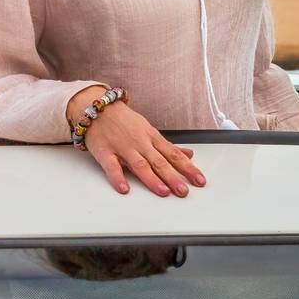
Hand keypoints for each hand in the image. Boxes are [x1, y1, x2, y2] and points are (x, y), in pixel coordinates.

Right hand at [68, 87, 205, 196]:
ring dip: (152, 179)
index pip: (173, 154)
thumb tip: (189, 154)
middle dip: (173, 177)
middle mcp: (140, 143)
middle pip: (159, 161)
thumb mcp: (149, 130)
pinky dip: (117, 177)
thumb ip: (168, 146)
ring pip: (139, 164)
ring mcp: (122, 148)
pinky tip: (124, 188)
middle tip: (184, 190)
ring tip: (163, 191)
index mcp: (152, 138)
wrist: (98, 107)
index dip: (187, 168)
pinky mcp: (105, 153)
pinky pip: (112, 166)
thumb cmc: (124, 121)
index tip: (199, 180)